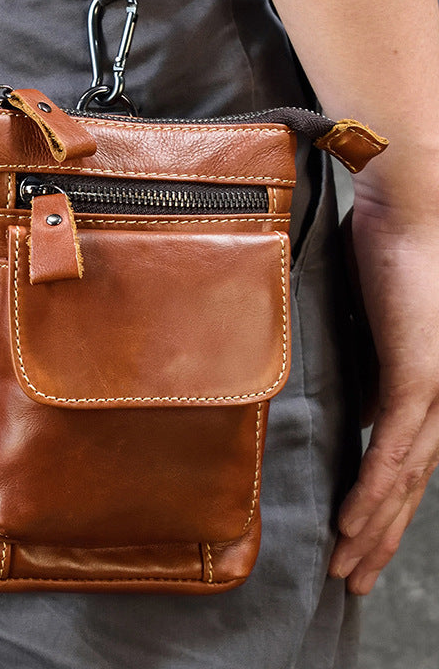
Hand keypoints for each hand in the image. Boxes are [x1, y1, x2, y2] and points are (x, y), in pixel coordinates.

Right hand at [329, 195, 438, 594]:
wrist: (414, 202)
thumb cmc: (389, 246)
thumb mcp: (372, 318)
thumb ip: (366, 364)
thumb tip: (352, 396)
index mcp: (429, 382)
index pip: (408, 458)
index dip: (386, 505)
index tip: (357, 536)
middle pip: (411, 483)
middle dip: (382, 536)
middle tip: (353, 576)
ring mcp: (436, 388)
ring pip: (406, 478)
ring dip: (375, 529)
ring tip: (347, 568)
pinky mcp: (420, 375)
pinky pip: (394, 448)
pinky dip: (373, 492)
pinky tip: (352, 524)